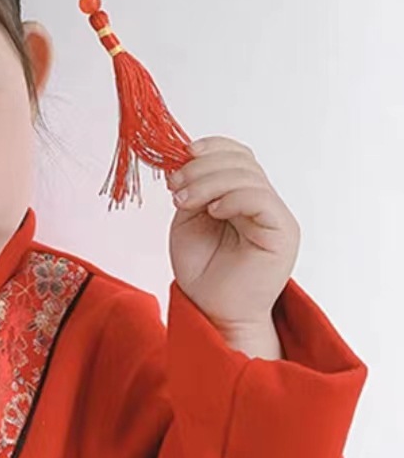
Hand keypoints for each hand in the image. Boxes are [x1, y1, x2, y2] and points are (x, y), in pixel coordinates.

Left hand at [167, 137, 299, 348]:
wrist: (213, 311)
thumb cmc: (202, 271)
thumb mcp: (188, 220)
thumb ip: (193, 189)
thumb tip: (186, 157)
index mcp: (242, 196)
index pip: (238, 155)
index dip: (212, 146)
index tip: (182, 152)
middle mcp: (264, 202)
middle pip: (242, 161)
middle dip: (202, 166)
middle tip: (175, 186)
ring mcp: (276, 216)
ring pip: (249, 176)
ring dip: (208, 182)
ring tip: (183, 201)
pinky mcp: (282, 233)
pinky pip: (261, 199)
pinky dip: (232, 198)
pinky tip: (212, 212)